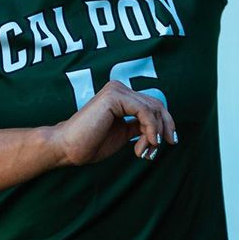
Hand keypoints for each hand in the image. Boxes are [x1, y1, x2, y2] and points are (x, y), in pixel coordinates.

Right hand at [51, 81, 177, 165]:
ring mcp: (116, 90)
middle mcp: (119, 88)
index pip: (153, 104)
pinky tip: (146, 143)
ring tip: (144, 151)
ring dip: (154, 133)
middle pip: (156, 105)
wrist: (68, 148)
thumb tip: (161, 127)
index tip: (171, 141)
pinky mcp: (114, 97)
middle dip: (163, 128)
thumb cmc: (91, 143)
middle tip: (157, 149)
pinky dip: (150, 129)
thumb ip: (139, 126)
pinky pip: (144, 111)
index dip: (166, 122)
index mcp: (121, 96)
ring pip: (152, 109)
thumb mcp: (124, 133)